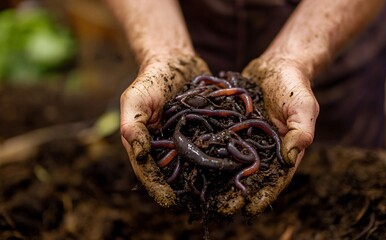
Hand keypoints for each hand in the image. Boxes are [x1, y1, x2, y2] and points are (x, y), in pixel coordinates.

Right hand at [120, 54, 208, 206]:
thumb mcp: (135, 100)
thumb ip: (133, 126)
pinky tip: (233, 167)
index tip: (169, 202)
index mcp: (147, 144)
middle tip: (197, 206)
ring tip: (218, 195)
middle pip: (174, 174)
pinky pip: (214, 146)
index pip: (149, 171)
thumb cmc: (151, 80)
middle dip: (184, 190)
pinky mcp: (206, 131)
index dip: (157, 188)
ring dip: (206, 178)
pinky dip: (221, 156)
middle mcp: (168, 147)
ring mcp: (188, 140)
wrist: (176, 60)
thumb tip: (139, 155)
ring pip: (197, 164)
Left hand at [213, 57, 318, 215]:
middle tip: (220, 208)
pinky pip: (217, 141)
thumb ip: (300, 131)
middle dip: (235, 193)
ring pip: (229, 163)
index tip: (250, 208)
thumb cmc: (293, 86)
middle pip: (248, 176)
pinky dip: (207, 151)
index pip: (275, 178)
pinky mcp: (229, 127)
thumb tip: (290, 159)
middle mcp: (261, 150)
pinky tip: (192, 162)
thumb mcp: (303, 106)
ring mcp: (243, 139)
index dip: (264, 195)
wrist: (276, 66)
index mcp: (282, 151)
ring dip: (218, 178)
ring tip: (203, 194)